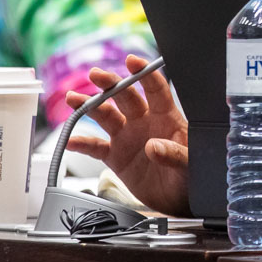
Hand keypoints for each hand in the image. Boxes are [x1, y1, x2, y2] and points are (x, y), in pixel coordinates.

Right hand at [65, 54, 191, 215]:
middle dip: (110, 84)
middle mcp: (144, 122)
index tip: (132, 61)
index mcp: (167, 117)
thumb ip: (174, 154)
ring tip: (73, 99)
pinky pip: (95, 147)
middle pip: (125, 97)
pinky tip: (70, 140)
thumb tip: (154, 146)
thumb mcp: (190, 164)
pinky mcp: (116, 156)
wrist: (179, 200)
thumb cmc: (191, 175)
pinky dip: (82, 144)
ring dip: (89, 106)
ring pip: (106, 116)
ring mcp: (128, 137)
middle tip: (96, 75)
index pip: (155, 89)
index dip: (144, 73)